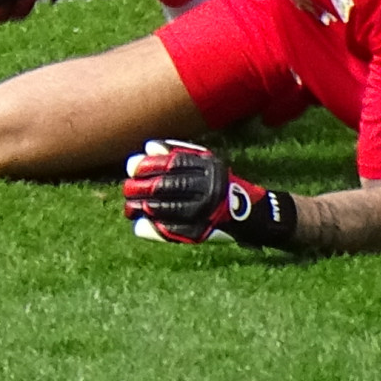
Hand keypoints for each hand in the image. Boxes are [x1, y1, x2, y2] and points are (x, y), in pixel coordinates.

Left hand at [122, 138, 299, 248]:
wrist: (254, 214)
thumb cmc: (220, 184)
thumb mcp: (204, 163)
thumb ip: (177, 154)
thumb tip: (149, 148)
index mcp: (207, 169)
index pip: (170, 164)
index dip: (146, 166)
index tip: (131, 167)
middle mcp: (208, 189)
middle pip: (166, 187)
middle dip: (140, 188)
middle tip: (126, 190)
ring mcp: (207, 212)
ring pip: (168, 209)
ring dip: (144, 209)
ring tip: (130, 208)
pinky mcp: (205, 232)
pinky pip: (176, 230)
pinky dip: (156, 229)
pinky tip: (141, 226)